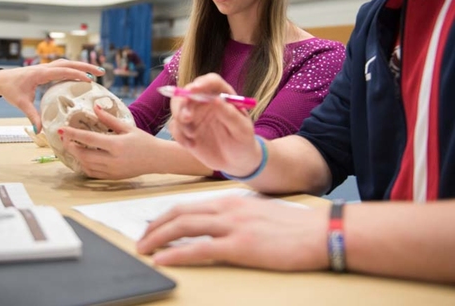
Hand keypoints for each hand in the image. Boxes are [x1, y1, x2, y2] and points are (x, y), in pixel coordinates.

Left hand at [0, 59, 103, 131]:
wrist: (0, 80)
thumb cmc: (10, 90)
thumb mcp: (21, 103)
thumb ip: (32, 116)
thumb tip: (40, 130)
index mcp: (41, 74)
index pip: (63, 71)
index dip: (77, 74)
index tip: (90, 79)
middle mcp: (45, 68)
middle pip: (69, 63)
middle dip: (86, 66)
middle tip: (101, 72)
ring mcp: (46, 67)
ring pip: (68, 63)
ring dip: (82, 65)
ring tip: (97, 72)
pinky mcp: (46, 70)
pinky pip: (63, 67)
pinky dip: (75, 68)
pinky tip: (83, 74)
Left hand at [60, 104, 160, 178]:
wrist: (158, 159)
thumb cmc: (144, 141)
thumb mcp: (127, 127)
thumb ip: (109, 119)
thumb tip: (95, 107)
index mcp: (117, 145)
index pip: (89, 139)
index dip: (73, 134)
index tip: (62, 129)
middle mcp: (113, 160)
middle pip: (84, 155)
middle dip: (71, 146)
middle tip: (65, 138)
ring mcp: (112, 171)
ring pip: (86, 166)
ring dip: (76, 156)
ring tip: (71, 146)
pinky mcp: (113, 177)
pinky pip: (93, 173)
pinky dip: (84, 166)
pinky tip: (82, 157)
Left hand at [137, 195, 328, 269]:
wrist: (320, 232)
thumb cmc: (292, 227)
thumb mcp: (257, 213)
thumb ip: (235, 216)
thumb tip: (216, 225)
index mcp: (230, 201)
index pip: (187, 205)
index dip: (164, 216)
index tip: (152, 226)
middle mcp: (226, 209)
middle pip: (179, 213)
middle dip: (154, 226)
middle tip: (140, 239)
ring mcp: (233, 226)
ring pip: (184, 227)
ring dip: (158, 237)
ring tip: (143, 249)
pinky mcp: (241, 246)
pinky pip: (200, 249)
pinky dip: (177, 253)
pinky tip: (163, 259)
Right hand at [169, 73, 259, 176]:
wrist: (236, 162)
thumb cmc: (243, 142)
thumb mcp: (242, 130)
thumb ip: (230, 115)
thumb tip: (216, 100)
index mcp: (222, 96)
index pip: (211, 82)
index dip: (202, 83)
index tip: (193, 90)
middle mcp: (205, 101)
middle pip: (187, 91)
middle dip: (183, 102)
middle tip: (186, 118)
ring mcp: (194, 114)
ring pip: (177, 107)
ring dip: (179, 119)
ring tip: (192, 135)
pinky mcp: (185, 128)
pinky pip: (174, 126)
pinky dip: (179, 136)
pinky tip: (192, 146)